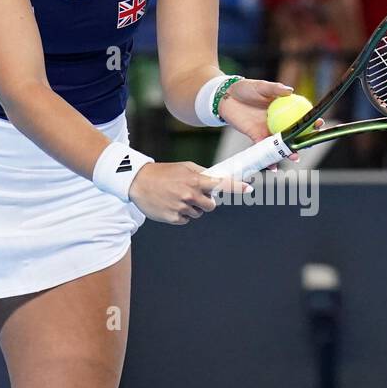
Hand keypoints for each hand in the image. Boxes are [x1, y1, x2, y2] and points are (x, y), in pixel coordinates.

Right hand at [127, 160, 249, 224]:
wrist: (138, 182)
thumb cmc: (163, 173)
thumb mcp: (184, 167)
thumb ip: (202, 174)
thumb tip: (218, 179)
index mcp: (194, 180)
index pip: (221, 184)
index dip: (236, 187)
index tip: (249, 188)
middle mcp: (190, 195)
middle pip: (211, 206)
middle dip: (205, 201)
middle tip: (192, 194)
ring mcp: (181, 208)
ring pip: (198, 213)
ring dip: (191, 208)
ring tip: (176, 197)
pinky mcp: (173, 218)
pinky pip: (186, 220)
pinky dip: (181, 214)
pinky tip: (171, 205)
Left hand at [217, 77, 326, 168]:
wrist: (225, 97)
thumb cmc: (245, 88)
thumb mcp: (260, 86)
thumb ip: (274, 88)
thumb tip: (290, 91)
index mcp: (282, 108)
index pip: (300, 116)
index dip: (311, 121)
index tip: (319, 125)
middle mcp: (277, 121)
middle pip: (294, 133)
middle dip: (304, 141)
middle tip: (309, 145)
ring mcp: (267, 130)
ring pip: (281, 144)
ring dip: (288, 152)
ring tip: (294, 158)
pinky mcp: (255, 137)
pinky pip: (264, 149)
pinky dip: (269, 158)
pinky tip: (274, 167)